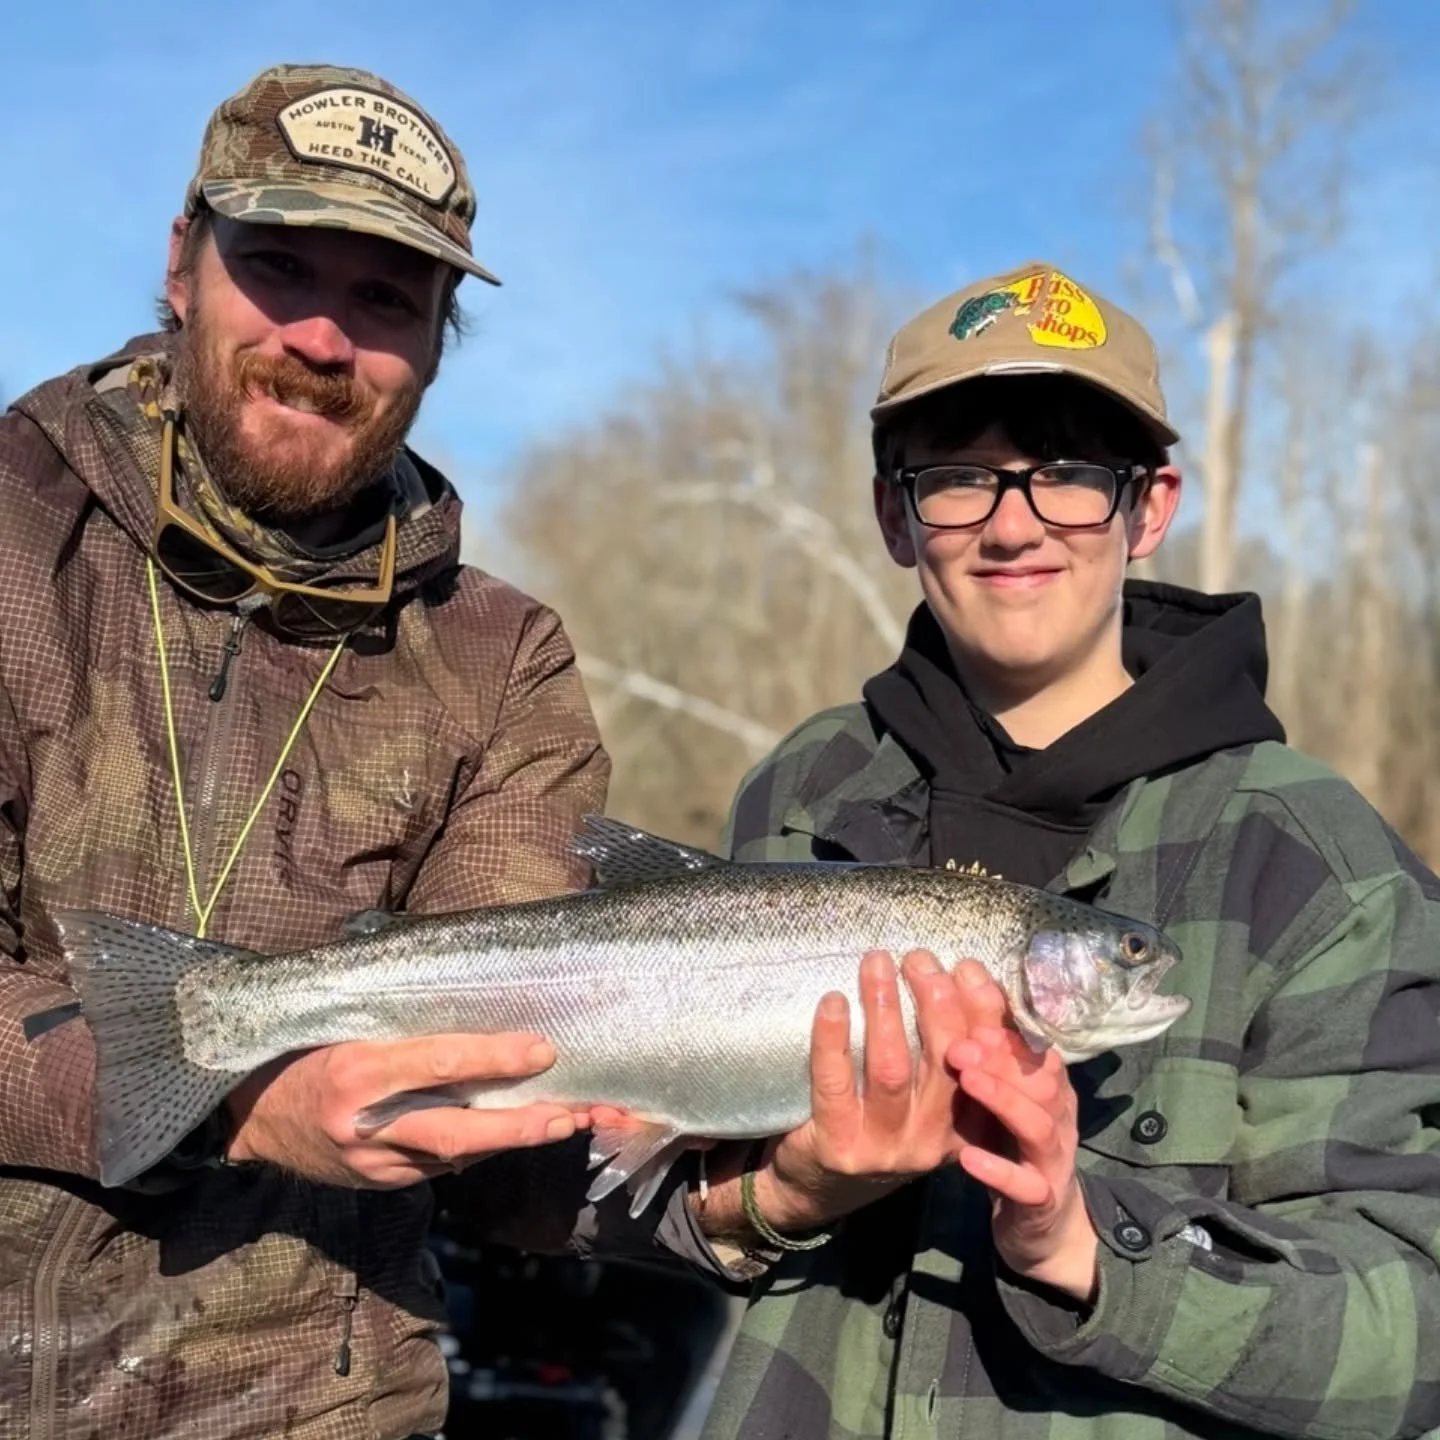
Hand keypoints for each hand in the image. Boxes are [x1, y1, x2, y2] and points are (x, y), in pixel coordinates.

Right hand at [224, 1033, 586, 1188]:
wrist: (249, 1118)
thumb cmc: (305, 1050)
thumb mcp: (346, 1025)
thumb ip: (403, 1024)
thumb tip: (475, 1000)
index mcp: (359, 1070)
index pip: (439, 1063)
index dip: (495, 1058)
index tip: (542, 1051)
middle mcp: (368, 1123)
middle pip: (458, 1130)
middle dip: (520, 1126)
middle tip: (571, 1115)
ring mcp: (374, 1162)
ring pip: (455, 1153)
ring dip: (512, 1139)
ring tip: (567, 1122)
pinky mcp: (380, 1183)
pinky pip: (440, 1165)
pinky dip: (478, 1148)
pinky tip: (515, 1132)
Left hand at [746, 949, 1004, 1233]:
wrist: (818, 1188)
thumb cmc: (876, 1125)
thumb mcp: (924, 1103)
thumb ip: (943, 1057)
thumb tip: (956, 977)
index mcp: (966, 1125)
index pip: (987, 1063)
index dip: (982, 1011)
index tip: (968, 966)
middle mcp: (932, 1140)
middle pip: (945, 1060)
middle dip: (935, 1000)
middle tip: (918, 958)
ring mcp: (885, 1147)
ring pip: (892, 1067)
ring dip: (886, 1007)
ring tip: (877, 963)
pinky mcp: (839, 1146)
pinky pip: (835, 1082)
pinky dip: (833, 1038)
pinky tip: (833, 1002)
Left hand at [947, 1003, 1098, 1302]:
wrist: (1041, 1226)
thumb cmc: (1010, 1144)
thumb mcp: (1001, 1093)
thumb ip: (986, 1048)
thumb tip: (960, 977)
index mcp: (1046, 1084)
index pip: (1032, 1043)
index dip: (1001, 1017)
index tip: (965, 990)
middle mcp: (1056, 1115)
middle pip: (1039, 1077)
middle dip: (1000, 1053)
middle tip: (958, 1040)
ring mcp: (1052, 1159)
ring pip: (1039, 1124)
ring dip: (1004, 1098)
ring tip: (968, 1079)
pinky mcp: (1041, 1201)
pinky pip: (1026, 1186)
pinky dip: (999, 1171)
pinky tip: (968, 1158)